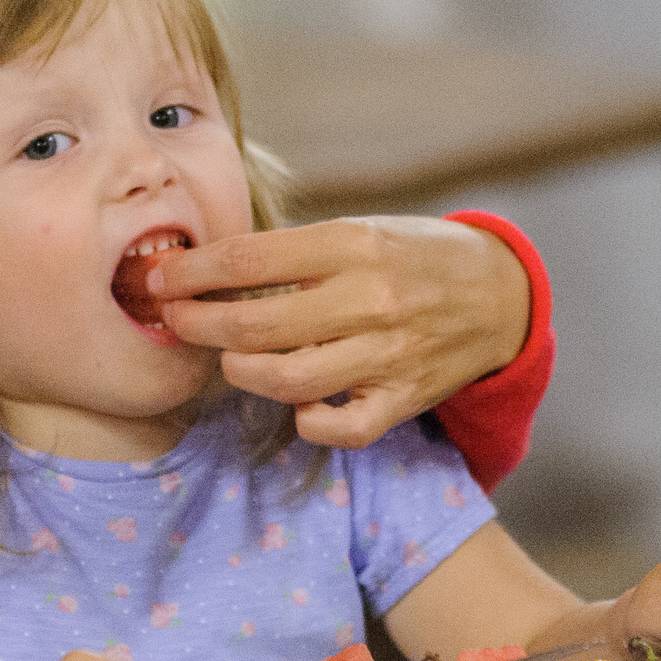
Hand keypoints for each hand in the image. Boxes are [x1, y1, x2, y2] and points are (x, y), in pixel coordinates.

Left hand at [148, 217, 528, 447]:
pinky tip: (295, 402)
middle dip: (198, 323)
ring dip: (240, 371)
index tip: (160, 278)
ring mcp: (388, 354)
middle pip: (256, 325)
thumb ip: (293, 255)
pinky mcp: (403, 398)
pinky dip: (307, 421)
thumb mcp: (358, 231)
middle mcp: (369, 299)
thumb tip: (207, 272)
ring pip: (287, 380)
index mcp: (352, 245)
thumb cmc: (412, 255)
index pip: (249, 260)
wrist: (500, 294)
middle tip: (175, 319)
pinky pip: (339, 428)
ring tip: (228, 357)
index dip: (192, 273)